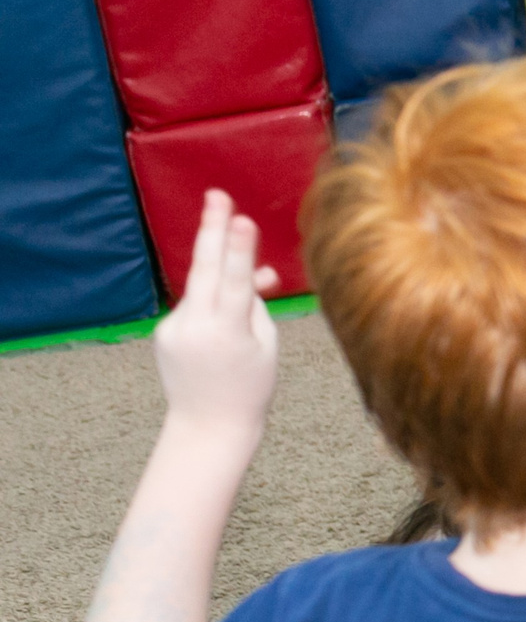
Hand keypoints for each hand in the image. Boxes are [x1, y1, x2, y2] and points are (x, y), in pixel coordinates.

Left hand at [155, 191, 279, 444]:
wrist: (209, 426)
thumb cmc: (251, 386)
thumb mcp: (266, 344)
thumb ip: (255, 303)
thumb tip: (255, 270)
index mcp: (229, 332)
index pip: (235, 280)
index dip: (239, 248)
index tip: (240, 219)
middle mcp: (196, 326)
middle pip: (205, 269)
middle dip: (212, 228)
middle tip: (216, 195)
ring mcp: (175, 328)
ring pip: (202, 287)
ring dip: (221, 271)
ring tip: (232, 246)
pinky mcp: (164, 331)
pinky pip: (194, 305)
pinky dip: (211, 304)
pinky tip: (222, 329)